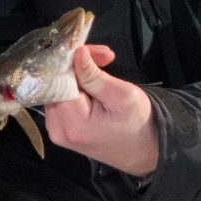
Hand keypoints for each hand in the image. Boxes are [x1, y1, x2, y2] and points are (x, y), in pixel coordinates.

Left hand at [42, 44, 158, 177]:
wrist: (145, 150)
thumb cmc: (139, 124)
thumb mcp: (122, 96)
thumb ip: (94, 75)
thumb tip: (76, 52)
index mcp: (72, 124)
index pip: (58, 80)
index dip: (73, 60)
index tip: (93, 50)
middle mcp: (57, 129)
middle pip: (56, 83)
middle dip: (77, 64)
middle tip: (104, 56)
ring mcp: (57, 129)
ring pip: (58, 87)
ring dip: (78, 73)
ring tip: (103, 66)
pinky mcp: (61, 126)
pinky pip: (62, 97)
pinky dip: (76, 85)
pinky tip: (94, 81)